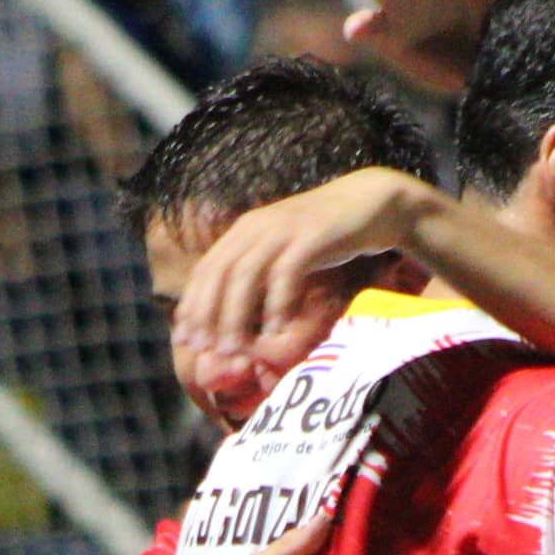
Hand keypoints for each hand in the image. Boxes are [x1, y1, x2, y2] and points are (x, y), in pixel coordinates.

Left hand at [170, 167, 440, 411]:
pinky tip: (276, 330)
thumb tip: (237, 317)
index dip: (193, 305)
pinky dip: (278, 303)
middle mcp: (257, 227)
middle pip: (221, 273)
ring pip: (247, 274)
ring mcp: (283, 229)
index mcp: (244, 230)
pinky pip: (287, 272)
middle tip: (209, 351)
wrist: (368, 203)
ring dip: (237, 315)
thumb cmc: (323, 237)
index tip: (187, 340)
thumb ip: (260, 277)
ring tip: (236, 349)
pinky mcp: (311, 235)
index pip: (207, 269)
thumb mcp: (283, 252)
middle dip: (210, 315)